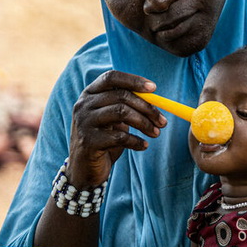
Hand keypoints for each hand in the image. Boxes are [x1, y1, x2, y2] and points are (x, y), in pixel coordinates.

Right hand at [68, 70, 166, 186]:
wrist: (84, 169)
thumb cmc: (104, 140)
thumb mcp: (114, 120)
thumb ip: (127, 106)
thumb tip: (156, 100)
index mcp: (89, 94)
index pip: (111, 77)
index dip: (133, 80)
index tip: (154, 88)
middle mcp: (83, 104)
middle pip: (121, 96)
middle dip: (147, 108)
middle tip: (163, 121)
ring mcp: (83, 122)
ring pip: (121, 113)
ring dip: (144, 123)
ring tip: (156, 133)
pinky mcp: (88, 141)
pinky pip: (119, 137)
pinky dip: (136, 141)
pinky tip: (143, 146)